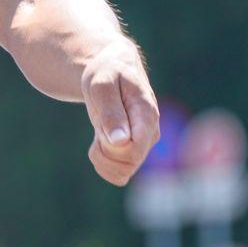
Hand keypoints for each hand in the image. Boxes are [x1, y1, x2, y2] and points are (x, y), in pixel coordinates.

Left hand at [81, 41, 158, 185]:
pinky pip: (119, 176)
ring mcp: (144, 145)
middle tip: (97, 127)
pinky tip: (100, 146)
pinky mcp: (135, 152)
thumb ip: (111, 111)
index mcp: (146, 115)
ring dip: (102, 160)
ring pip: (123, 173)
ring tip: (98, 136)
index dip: (113, 147)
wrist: (113, 70)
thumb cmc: (107, 73)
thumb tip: (120, 141)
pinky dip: (104, 167)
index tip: (101, 131)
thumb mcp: (102, 84)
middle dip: (103, 151)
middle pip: (127, 163)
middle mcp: (150, 134)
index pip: (136, 148)